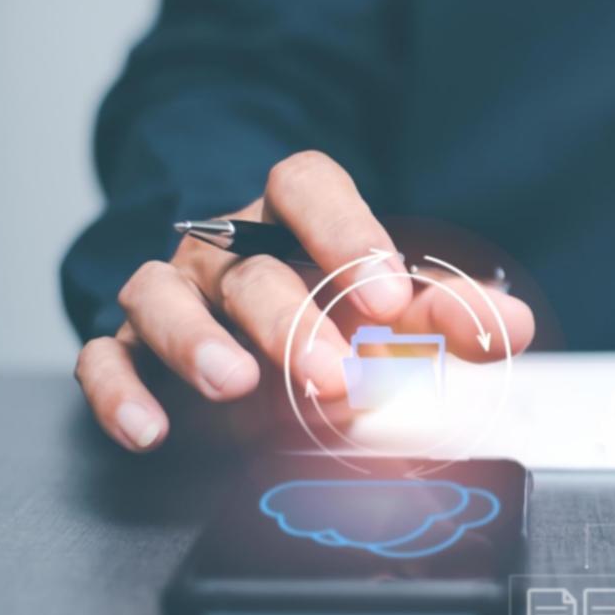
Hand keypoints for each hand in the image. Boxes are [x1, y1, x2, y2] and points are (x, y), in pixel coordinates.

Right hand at [74, 151, 535, 451]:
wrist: (256, 347)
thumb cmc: (332, 318)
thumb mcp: (396, 315)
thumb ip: (452, 316)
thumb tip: (511, 326)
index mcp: (292, 222)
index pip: (306, 186)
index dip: (344, 231)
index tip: (387, 294)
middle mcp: (224, 252)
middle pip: (245, 265)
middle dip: (289, 321)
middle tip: (333, 376)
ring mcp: (172, 297)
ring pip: (159, 296)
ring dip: (195, 342)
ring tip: (233, 386)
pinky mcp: (127, 350)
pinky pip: (103, 358)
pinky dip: (119, 392)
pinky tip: (150, 428)